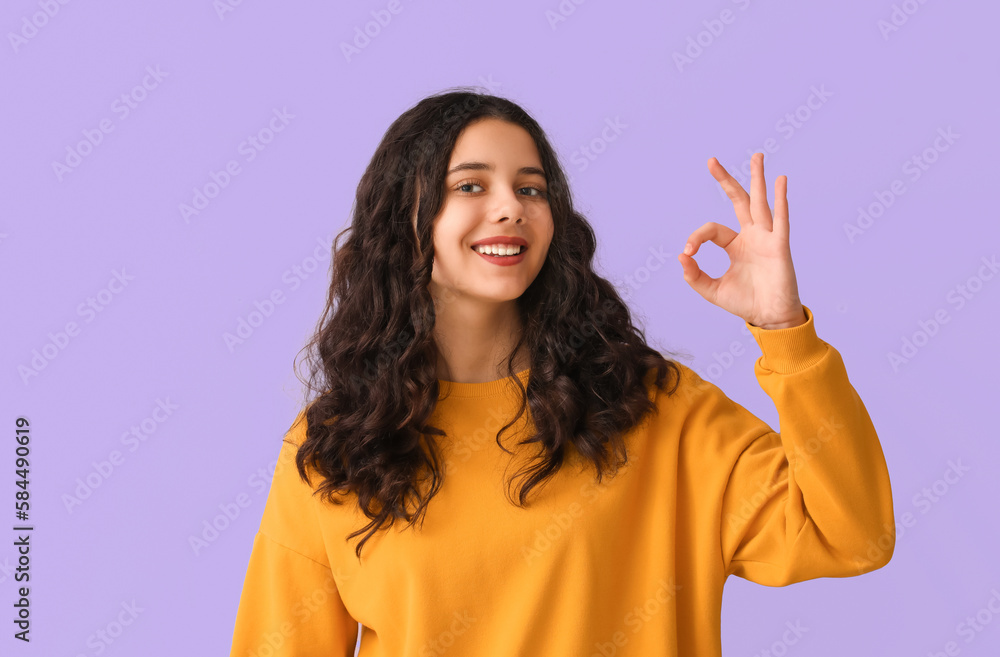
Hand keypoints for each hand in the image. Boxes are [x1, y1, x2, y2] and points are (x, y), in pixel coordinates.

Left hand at [677, 153, 805, 330]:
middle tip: (711, 161)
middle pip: (739, 201)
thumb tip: (682, 256)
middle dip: (726, 181)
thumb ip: (695, 275)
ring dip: (758, 179)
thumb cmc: (745, 303)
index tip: (688, 252)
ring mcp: (767, 239)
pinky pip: (780, 219)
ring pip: (760, 203)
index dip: (696, 237)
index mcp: (735, 245)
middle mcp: (752, 237)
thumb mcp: (712, 290)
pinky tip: (781, 180)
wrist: (769, 318)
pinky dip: (781, 200)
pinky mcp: (779, 246)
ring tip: (757, 156)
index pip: (712, 230)